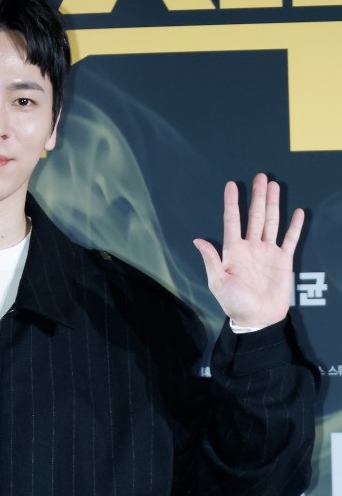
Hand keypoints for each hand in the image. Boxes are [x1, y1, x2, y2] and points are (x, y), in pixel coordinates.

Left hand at [193, 173, 303, 328]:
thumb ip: (211, 260)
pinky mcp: (283, 260)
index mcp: (233, 251)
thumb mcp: (218, 282)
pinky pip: (290, 239)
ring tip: (274, 186)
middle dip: (257, 196)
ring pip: (271, 222)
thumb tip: (198, 240)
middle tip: (260, 176)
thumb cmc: (234, 303)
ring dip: (273, 204)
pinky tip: (297, 212)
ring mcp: (268, 252)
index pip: (232, 221)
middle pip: (254, 216)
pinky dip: (295, 226)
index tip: (231, 185)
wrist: (257, 318)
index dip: (231, 203)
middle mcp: (251, 247)